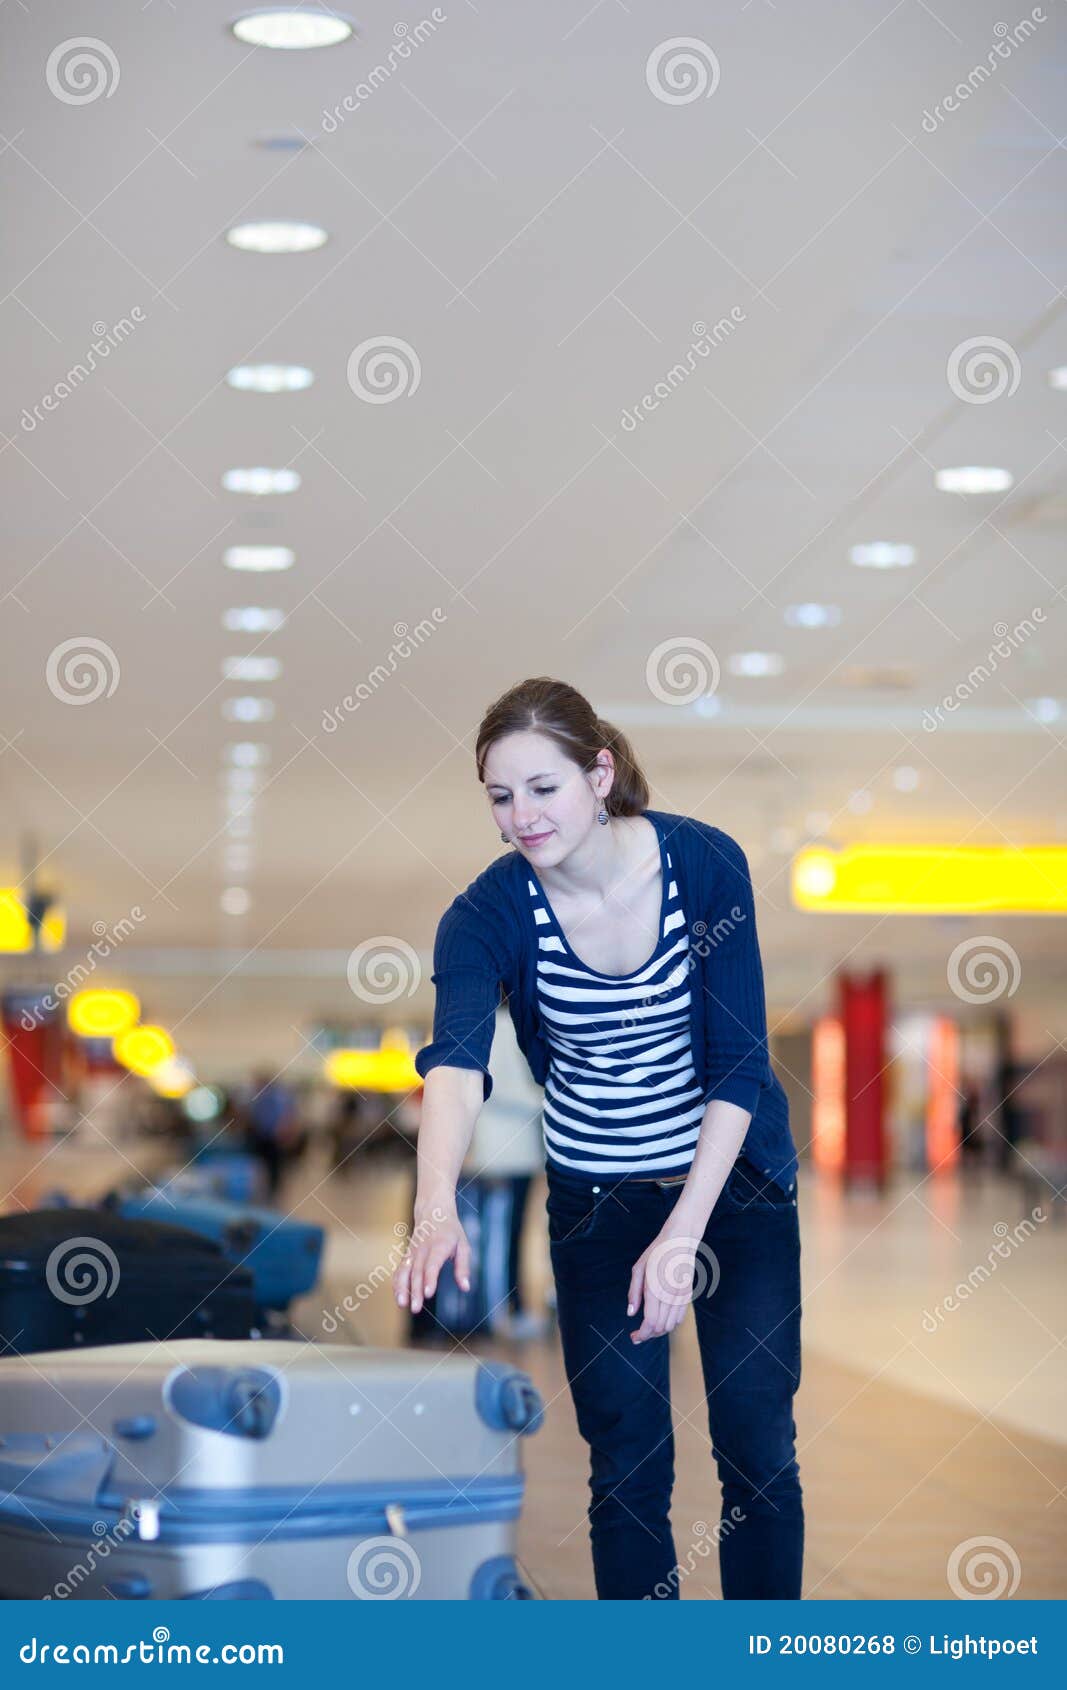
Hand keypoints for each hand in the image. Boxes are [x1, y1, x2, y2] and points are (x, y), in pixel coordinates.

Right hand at [393, 1205, 471, 1313]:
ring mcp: (413, 1252)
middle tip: (415, 1308)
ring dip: (402, 1288)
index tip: (428, 1293)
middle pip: (417, 1271)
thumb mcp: (463, 1245)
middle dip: (415, 1291)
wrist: (432, 1211)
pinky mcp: (407, 1255)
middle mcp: (423, 1249)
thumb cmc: (451, 1231)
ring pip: (404, 1271)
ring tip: (402, 1304)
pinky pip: (399, 1270)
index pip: (432, 1264)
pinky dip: (397, 1283)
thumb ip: (463, 1267)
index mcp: (439, 1245)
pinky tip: (399, 1298)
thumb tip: (466, 1288)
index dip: (430, 1279)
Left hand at [626, 1225, 701, 1343]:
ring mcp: (681, 1296)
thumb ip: (633, 1293)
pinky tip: (661, 1319)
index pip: (651, 1323)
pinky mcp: (688, 1295)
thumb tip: (631, 1314)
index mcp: (655, 1288)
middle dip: (648, 1335)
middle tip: (637, 1334)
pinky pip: (680, 1318)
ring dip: (659, 1331)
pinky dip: (670, 1324)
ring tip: (648, 1327)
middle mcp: (670, 1295)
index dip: (642, 1335)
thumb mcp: (639, 1268)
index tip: (633, 1338)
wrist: (681, 1240)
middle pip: (661, 1328)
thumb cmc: (657, 1252)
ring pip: (671, 1325)